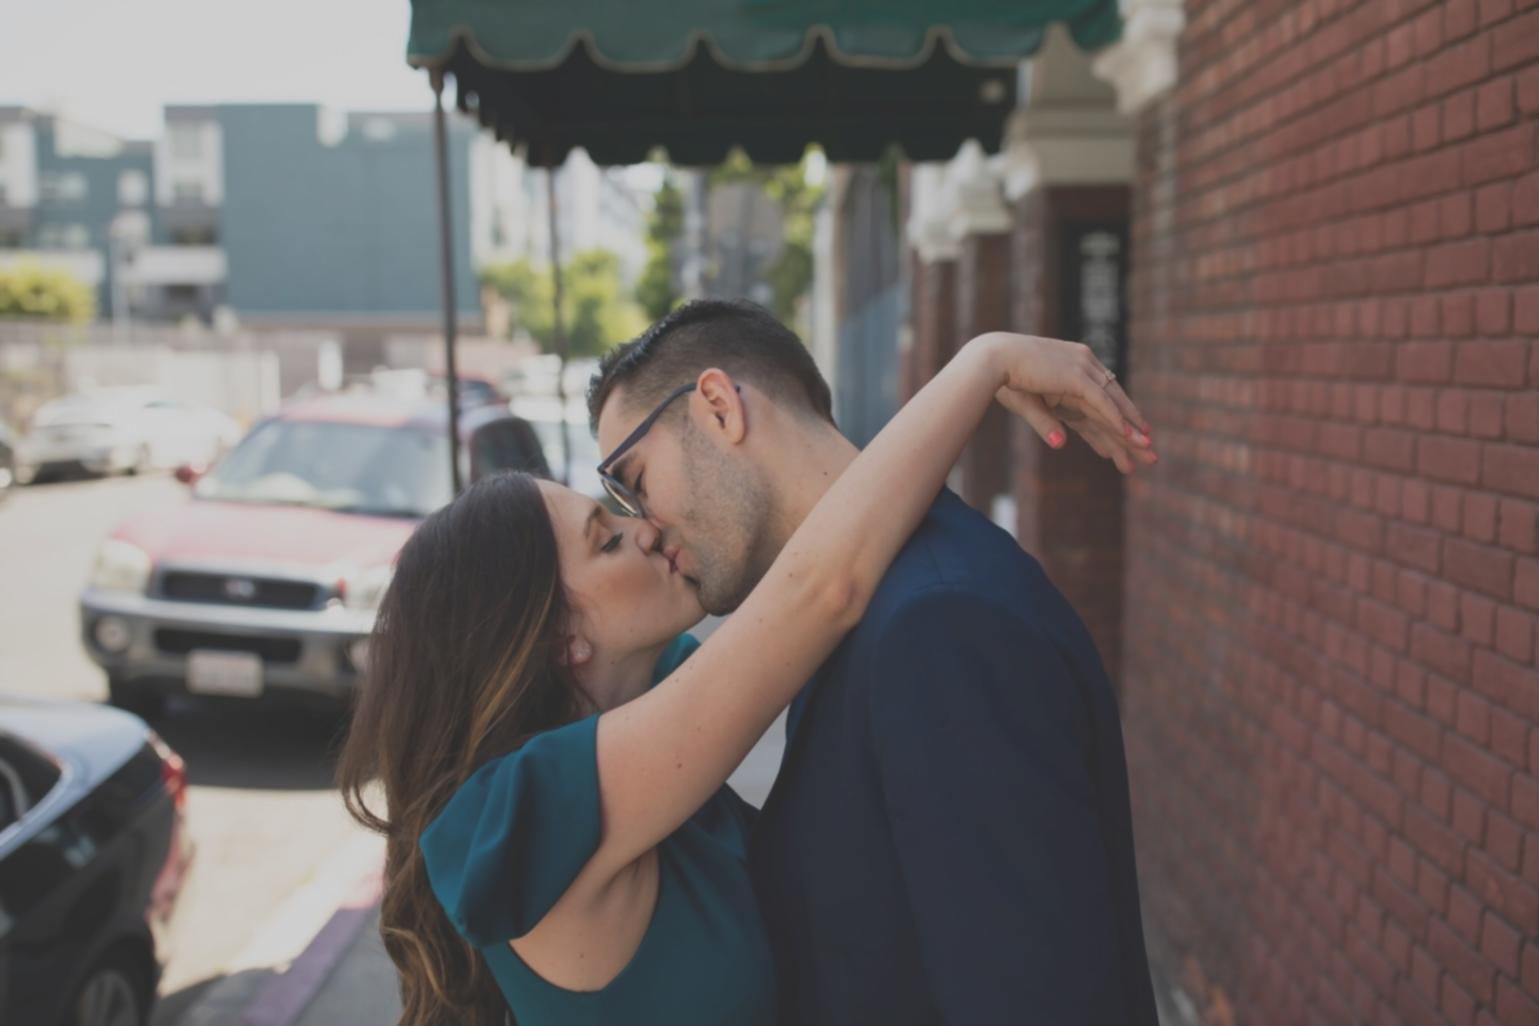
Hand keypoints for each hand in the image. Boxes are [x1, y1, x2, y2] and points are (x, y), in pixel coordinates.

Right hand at [975, 332, 1156, 474]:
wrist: (990, 359)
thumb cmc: (1002, 379)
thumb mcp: (1032, 404)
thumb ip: (1049, 422)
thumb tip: (1061, 444)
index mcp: (1072, 368)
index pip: (1099, 400)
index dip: (1113, 423)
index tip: (1126, 443)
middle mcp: (1084, 366)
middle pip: (1112, 405)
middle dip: (1130, 434)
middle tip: (1149, 455)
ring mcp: (1082, 370)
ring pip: (1113, 407)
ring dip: (1131, 433)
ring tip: (1148, 454)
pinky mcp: (1076, 377)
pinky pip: (1102, 404)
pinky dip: (1116, 421)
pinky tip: (1130, 437)